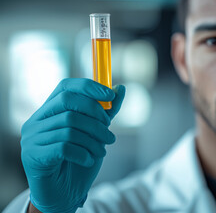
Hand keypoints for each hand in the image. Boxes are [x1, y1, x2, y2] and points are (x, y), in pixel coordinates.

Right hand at [21, 78, 124, 212]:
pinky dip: (83, 153)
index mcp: (50, 111)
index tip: (110, 95)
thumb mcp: (96, 133)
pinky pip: (64, 146)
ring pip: (70, 127)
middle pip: (68, 102)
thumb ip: (107, 111)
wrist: (63, 192)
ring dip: (94, 140)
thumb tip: (120, 88)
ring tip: (102, 151)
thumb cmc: (78, 159)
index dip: (89, 87)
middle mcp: (37, 120)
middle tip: (109, 132)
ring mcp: (32, 137)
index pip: (66, 86)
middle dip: (95, 115)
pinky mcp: (32, 155)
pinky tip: (89, 160)